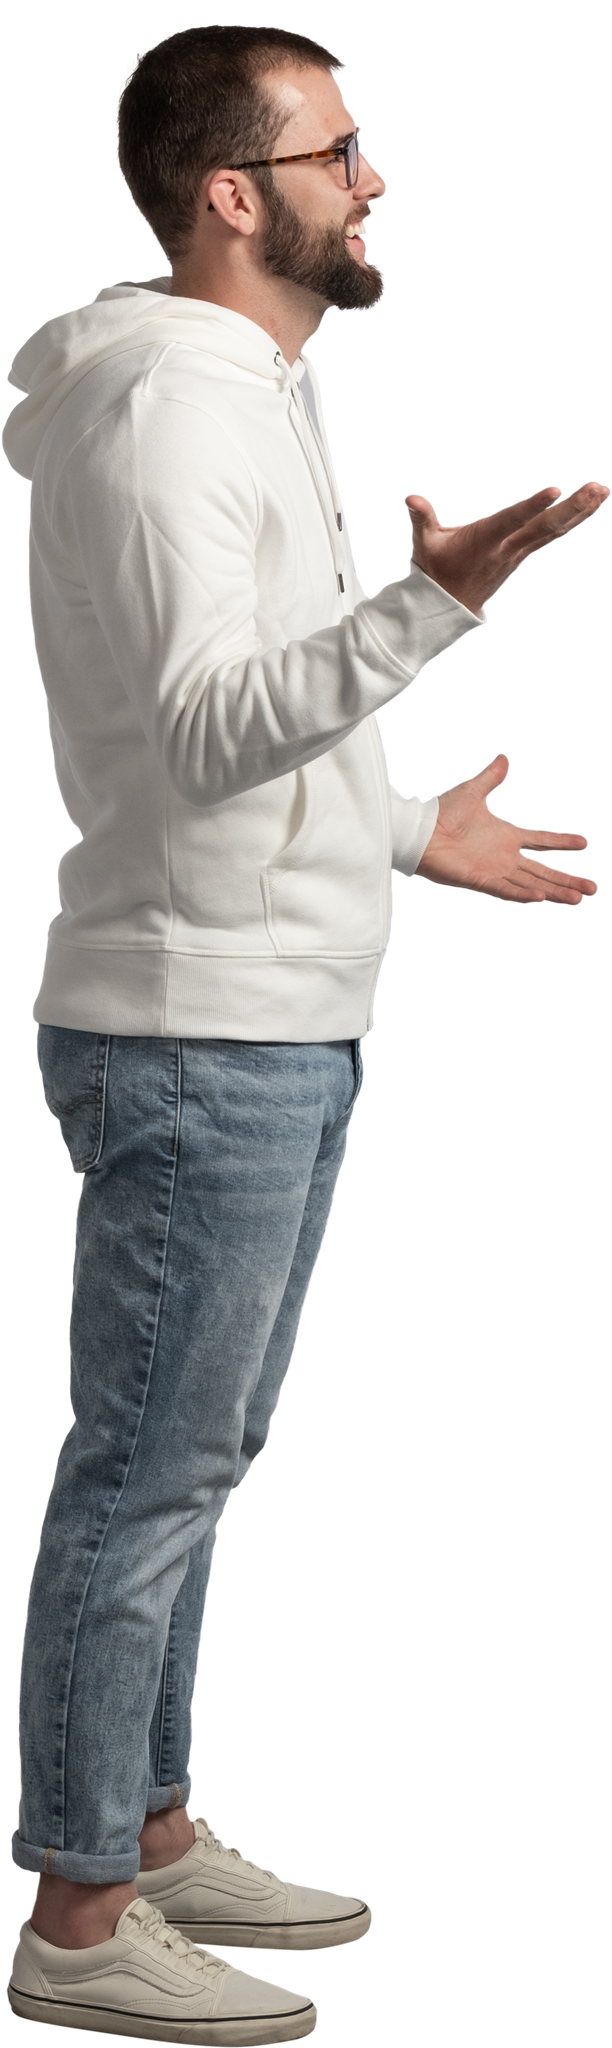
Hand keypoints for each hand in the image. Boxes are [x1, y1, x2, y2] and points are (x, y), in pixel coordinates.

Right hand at [405, 481, 609, 614]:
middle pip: (546, 526)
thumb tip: (411, 499)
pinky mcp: (524, 553)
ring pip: (554, 530)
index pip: (512, 520)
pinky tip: (589, 505)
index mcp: (486, 541)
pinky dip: (572, 519)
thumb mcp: (423, 543)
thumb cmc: (437, 570)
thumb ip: (421, 518)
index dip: (532, 506)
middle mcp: (509, 548)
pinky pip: (552, 534)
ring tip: (602, 491)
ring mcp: (520, 552)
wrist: (448, 604)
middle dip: (573, 507)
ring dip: (581, 511)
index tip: (554, 491)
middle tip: (597, 488)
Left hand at [416, 755, 596, 903]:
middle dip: (568, 880)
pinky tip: (540, 897)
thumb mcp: (473, 791)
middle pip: (543, 871)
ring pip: (531, 884)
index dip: (562, 843)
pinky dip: (522, 894)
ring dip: (554, 891)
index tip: (584, 843)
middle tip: (592, 889)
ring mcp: (494, 871)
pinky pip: (505, 890)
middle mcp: (504, 857)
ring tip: (577, 898)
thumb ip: (491, 778)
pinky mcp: (480, 880)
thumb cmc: (442, 813)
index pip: (542, 841)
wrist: (418, 830)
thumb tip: (503, 758)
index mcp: (507, 837)